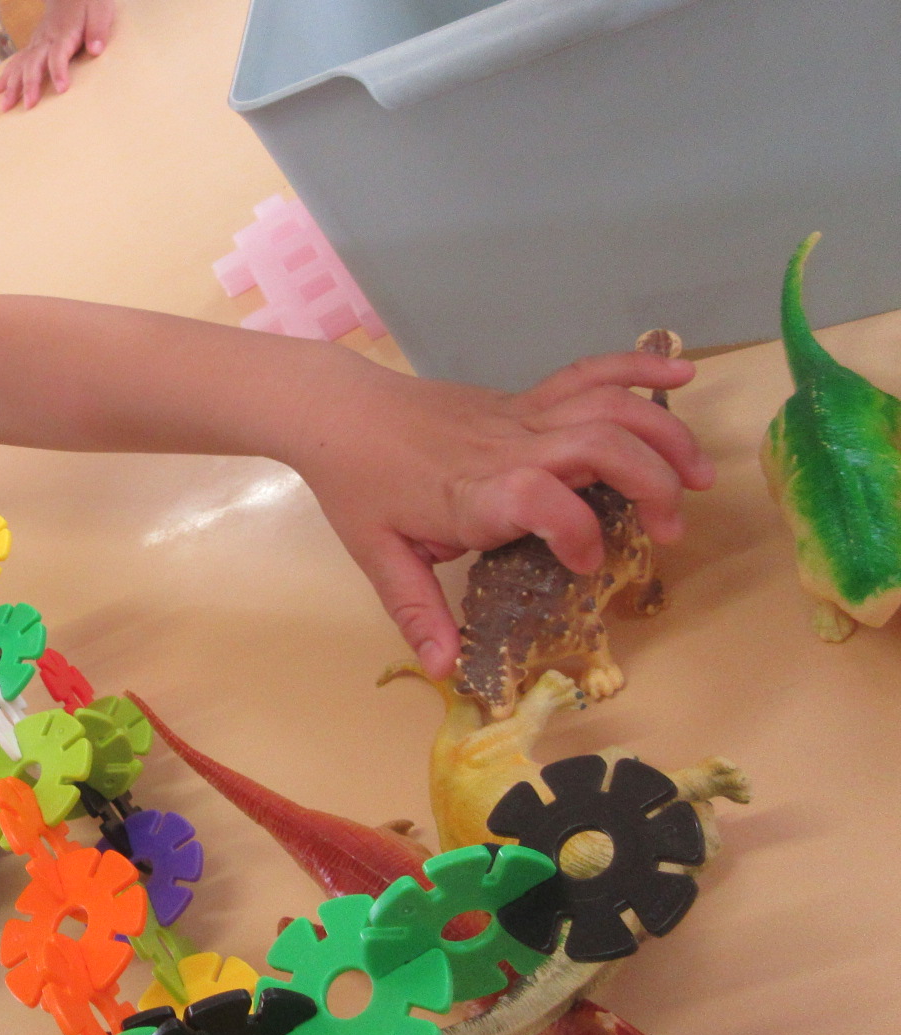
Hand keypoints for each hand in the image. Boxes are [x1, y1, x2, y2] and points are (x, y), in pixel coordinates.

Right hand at [0, 0, 114, 111]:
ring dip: (12, 85)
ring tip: (5, 106)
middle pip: (34, 63)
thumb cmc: (88, 1)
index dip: (59, 71)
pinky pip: (16, 62)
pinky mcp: (33, 46)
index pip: (59, 54)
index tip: (62, 88)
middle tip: (29, 105)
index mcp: (64, 33)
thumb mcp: (101, 10)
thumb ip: (98, 30)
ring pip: (21, 65)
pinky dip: (5, 77)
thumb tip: (96, 49)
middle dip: (30, 84)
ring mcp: (37, 43)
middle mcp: (46, 39)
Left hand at [287, 350, 713, 679]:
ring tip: (698, 479)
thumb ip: (416, 611)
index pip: (537, 498)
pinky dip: (636, 367)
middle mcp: (505, 450)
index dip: (575, 531)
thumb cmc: (357, 482)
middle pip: (598, 445)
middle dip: (651, 486)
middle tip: (668, 532)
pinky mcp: (523, 400)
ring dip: (664, 436)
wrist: (336, 410)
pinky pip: (586, 374)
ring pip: (606, 406)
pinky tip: (681, 372)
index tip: (587, 566)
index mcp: (470, 494)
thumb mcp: (378, 555)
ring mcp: (518, 417)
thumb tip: (446, 667)